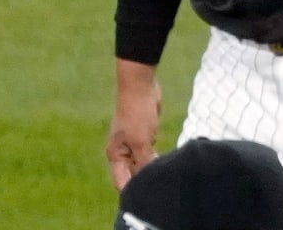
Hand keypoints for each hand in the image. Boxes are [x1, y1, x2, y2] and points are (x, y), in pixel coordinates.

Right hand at [107, 59, 161, 189]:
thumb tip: (149, 178)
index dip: (134, 190)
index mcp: (115, 155)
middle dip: (144, 180)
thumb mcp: (142, 141)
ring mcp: (132, 144)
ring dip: (151, 169)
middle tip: (162, 186)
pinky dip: (155, 158)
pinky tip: (167, 164)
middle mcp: (121, 152)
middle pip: (132, 174)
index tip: (149, 195)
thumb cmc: (137, 113)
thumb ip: (144, 162)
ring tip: (165, 177)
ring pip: (142, 164)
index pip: (122, 181)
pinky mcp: (143, 136)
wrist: (140, 87)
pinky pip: (148, 153)